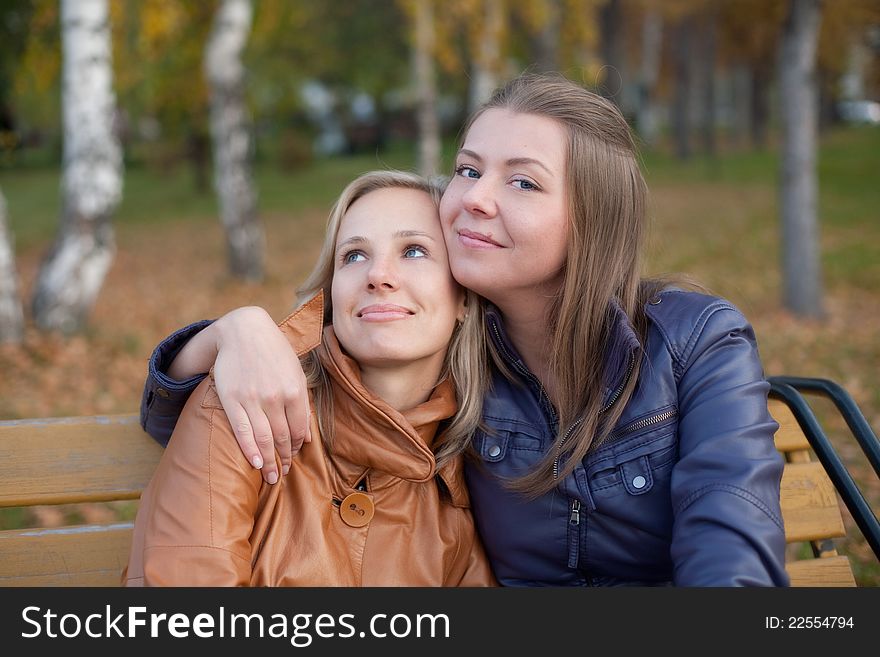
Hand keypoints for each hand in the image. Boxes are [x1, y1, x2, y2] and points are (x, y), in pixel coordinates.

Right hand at [211, 306, 310, 483]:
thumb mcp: (295, 373)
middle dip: (284, 459)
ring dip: (269, 462)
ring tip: (272, 477)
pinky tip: (255, 463)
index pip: (299, 429)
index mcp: (294, 390)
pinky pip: (242, 431)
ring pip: (264, 439)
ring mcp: (253, 399)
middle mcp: (275, 397)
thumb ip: (302, 405)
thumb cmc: (274, 352)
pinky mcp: (232, 400)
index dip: (296, 448)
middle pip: (282, 438)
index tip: (293, 458)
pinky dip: (250, 450)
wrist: (243, 331)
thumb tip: (307, 438)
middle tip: (283, 474)